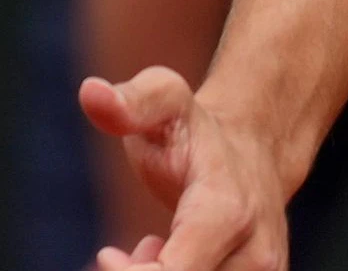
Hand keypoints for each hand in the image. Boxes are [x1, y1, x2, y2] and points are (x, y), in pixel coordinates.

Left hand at [81, 67, 291, 269]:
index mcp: (227, 212)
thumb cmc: (195, 129)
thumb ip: (130, 101)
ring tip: (148, 247)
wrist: (254, 150)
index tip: (106, 256)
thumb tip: (91, 93)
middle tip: (117, 254)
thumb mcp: (163, 98)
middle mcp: (256, 255)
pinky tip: (163, 260)